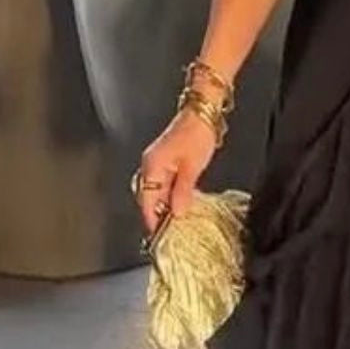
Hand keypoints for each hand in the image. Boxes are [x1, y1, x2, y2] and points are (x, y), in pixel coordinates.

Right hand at [133, 107, 219, 236]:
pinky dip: (169, 196)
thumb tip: (177, 212)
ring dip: (163, 207)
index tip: (158, 236)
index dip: (152, 219)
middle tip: (168, 233)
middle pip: (148, 198)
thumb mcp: (193, 167)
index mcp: (152, 166)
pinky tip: (179, 204)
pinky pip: (163, 184)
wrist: (202, 113)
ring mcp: (157, 163)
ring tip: (174, 223)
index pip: (146, 200)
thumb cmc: (197, 134)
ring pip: (156, 192)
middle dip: (156, 216)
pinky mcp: (166, 161)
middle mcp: (150, 165)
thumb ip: (183, 191)